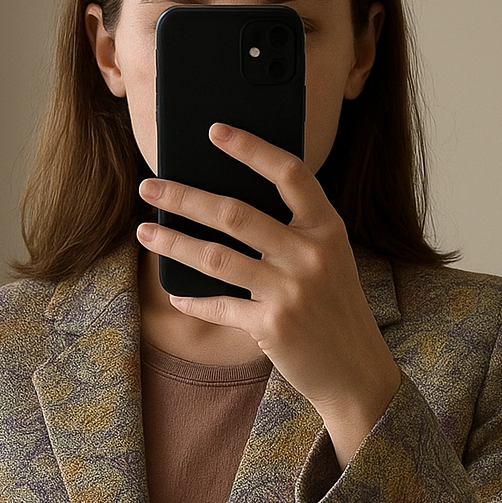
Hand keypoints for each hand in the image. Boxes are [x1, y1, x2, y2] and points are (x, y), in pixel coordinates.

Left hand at [137, 123, 400, 469]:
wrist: (356, 371)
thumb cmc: (334, 308)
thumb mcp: (328, 260)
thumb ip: (293, 232)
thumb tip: (224, 205)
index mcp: (328, 229)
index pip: (290, 173)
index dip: (252, 148)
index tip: (214, 131)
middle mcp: (311, 255)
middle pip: (236, 213)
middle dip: (185, 196)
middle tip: (149, 186)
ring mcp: (291, 291)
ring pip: (216, 257)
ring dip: (173, 242)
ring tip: (145, 232)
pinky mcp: (273, 326)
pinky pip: (219, 305)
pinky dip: (193, 300)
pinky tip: (174, 294)